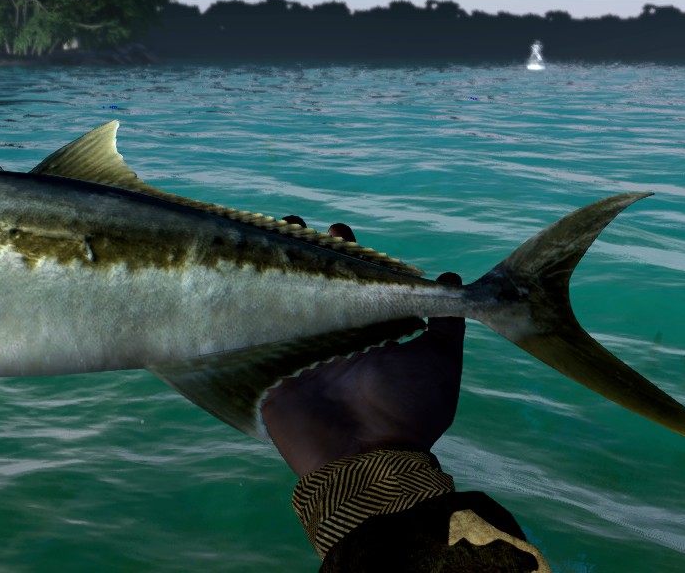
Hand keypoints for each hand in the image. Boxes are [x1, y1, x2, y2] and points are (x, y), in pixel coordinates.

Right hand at [260, 220, 465, 476]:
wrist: (364, 460)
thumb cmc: (405, 413)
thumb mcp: (438, 363)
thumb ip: (444, 323)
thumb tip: (450, 276)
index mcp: (368, 331)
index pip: (356, 281)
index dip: (348, 253)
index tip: (339, 228)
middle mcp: (332, 337)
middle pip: (316, 284)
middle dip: (306, 253)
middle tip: (298, 225)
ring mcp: (298, 351)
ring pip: (282, 300)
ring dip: (272, 269)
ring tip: (262, 235)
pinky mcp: (269, 370)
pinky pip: (252, 332)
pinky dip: (243, 305)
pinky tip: (234, 275)